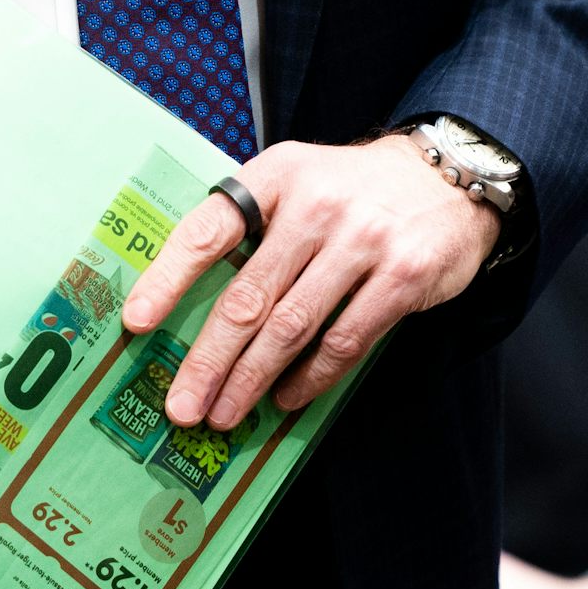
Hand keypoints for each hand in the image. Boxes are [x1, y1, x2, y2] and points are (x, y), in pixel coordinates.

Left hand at [121, 135, 501, 427]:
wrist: (452, 174)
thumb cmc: (351, 191)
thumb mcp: (296, 182)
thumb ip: (250, 228)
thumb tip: (186, 308)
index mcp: (275, 177)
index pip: (207, 231)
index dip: (167, 279)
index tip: (136, 323)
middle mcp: (316, 204)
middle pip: (247, 297)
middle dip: (208, 361)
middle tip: (182, 405)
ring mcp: (363, 239)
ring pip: (291, 326)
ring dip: (251, 379)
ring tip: (224, 413)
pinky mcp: (403, 275)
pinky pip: (344, 340)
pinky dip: (311, 377)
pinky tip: (286, 398)